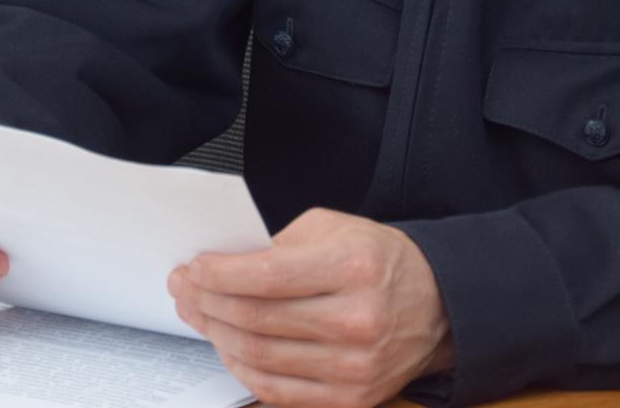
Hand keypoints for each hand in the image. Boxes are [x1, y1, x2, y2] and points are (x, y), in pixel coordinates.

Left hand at [170, 208, 451, 407]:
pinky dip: (242, 368)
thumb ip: (278, 244)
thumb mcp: (334, 228)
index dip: (218, 274)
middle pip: (256, 319)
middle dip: (206, 302)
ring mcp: (355, 367)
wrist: (436, 307)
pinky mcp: (352, 398)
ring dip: (216, 334)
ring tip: (197, 314)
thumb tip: (220, 265)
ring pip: (260, 357)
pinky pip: (277, 390)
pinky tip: (226, 346)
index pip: (267, 277)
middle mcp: (357, 320)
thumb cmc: (377, 261)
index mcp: (353, 268)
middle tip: (182, 288)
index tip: (192, 267)